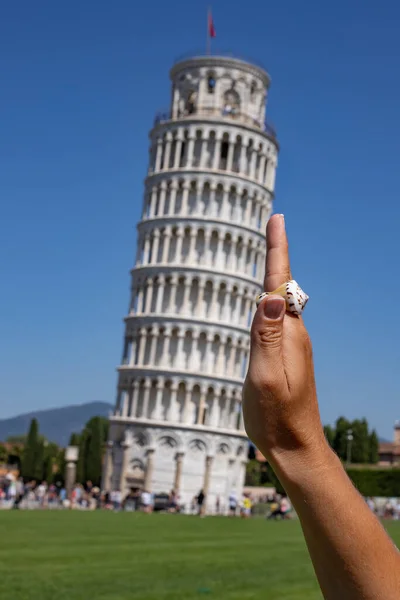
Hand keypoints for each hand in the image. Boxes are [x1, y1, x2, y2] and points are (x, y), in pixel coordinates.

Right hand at [243, 214, 325, 466]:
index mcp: (288, 334)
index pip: (281, 283)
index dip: (277, 249)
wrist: (297, 447)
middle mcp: (293, 334)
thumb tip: (271, 296)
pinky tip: (265, 300)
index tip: (277, 218)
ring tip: (270, 248)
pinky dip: (268, 300)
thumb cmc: (277, 417)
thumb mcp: (266, 377)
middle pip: (283, 286)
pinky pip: (276, 320)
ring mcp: (291, 345)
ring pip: (280, 303)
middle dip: (277, 252)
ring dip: (273, 274)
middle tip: (274, 222)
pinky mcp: (285, 356)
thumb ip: (266, 336)